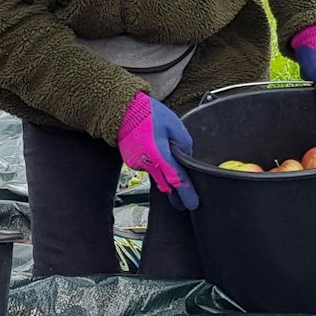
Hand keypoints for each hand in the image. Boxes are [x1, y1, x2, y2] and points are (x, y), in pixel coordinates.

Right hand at [118, 91, 198, 210]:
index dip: (186, 193)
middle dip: (176, 192)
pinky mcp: (132, 161)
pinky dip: (154, 163)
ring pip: (157, 174)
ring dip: (164, 172)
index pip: (176, 179)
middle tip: (185, 200)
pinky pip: (148, 167)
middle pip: (166, 184)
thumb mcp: (174, 124)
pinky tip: (154, 149)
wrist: (123, 111)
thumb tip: (186, 156)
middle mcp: (147, 163)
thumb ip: (184, 143)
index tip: (192, 204)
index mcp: (159, 155)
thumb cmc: (147, 114)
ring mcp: (138, 164)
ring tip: (165, 153)